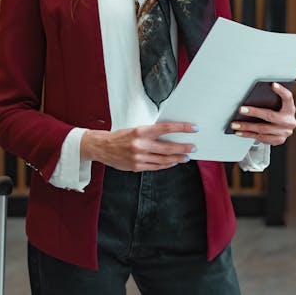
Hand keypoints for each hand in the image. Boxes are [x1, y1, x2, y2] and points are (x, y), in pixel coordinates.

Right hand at [80, 121, 198, 170]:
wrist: (102, 147)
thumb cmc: (120, 136)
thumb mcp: (136, 129)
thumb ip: (151, 133)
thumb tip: (170, 134)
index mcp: (141, 131)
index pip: (166, 128)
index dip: (181, 128)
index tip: (192, 128)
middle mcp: (141, 145)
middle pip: (168, 147)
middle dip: (183, 147)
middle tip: (193, 147)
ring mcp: (139, 157)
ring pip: (164, 160)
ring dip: (177, 158)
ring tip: (186, 156)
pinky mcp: (137, 167)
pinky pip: (156, 167)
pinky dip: (166, 165)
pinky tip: (173, 163)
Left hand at [230, 82, 295, 145]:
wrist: (285, 128)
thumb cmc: (278, 112)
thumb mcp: (278, 105)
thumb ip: (270, 100)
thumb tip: (252, 96)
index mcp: (290, 109)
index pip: (288, 98)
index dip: (282, 91)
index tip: (273, 84)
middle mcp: (289, 121)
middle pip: (270, 115)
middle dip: (253, 112)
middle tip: (241, 110)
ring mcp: (284, 132)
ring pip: (263, 130)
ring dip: (247, 127)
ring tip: (235, 124)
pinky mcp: (278, 140)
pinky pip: (261, 138)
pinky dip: (249, 135)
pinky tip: (241, 132)